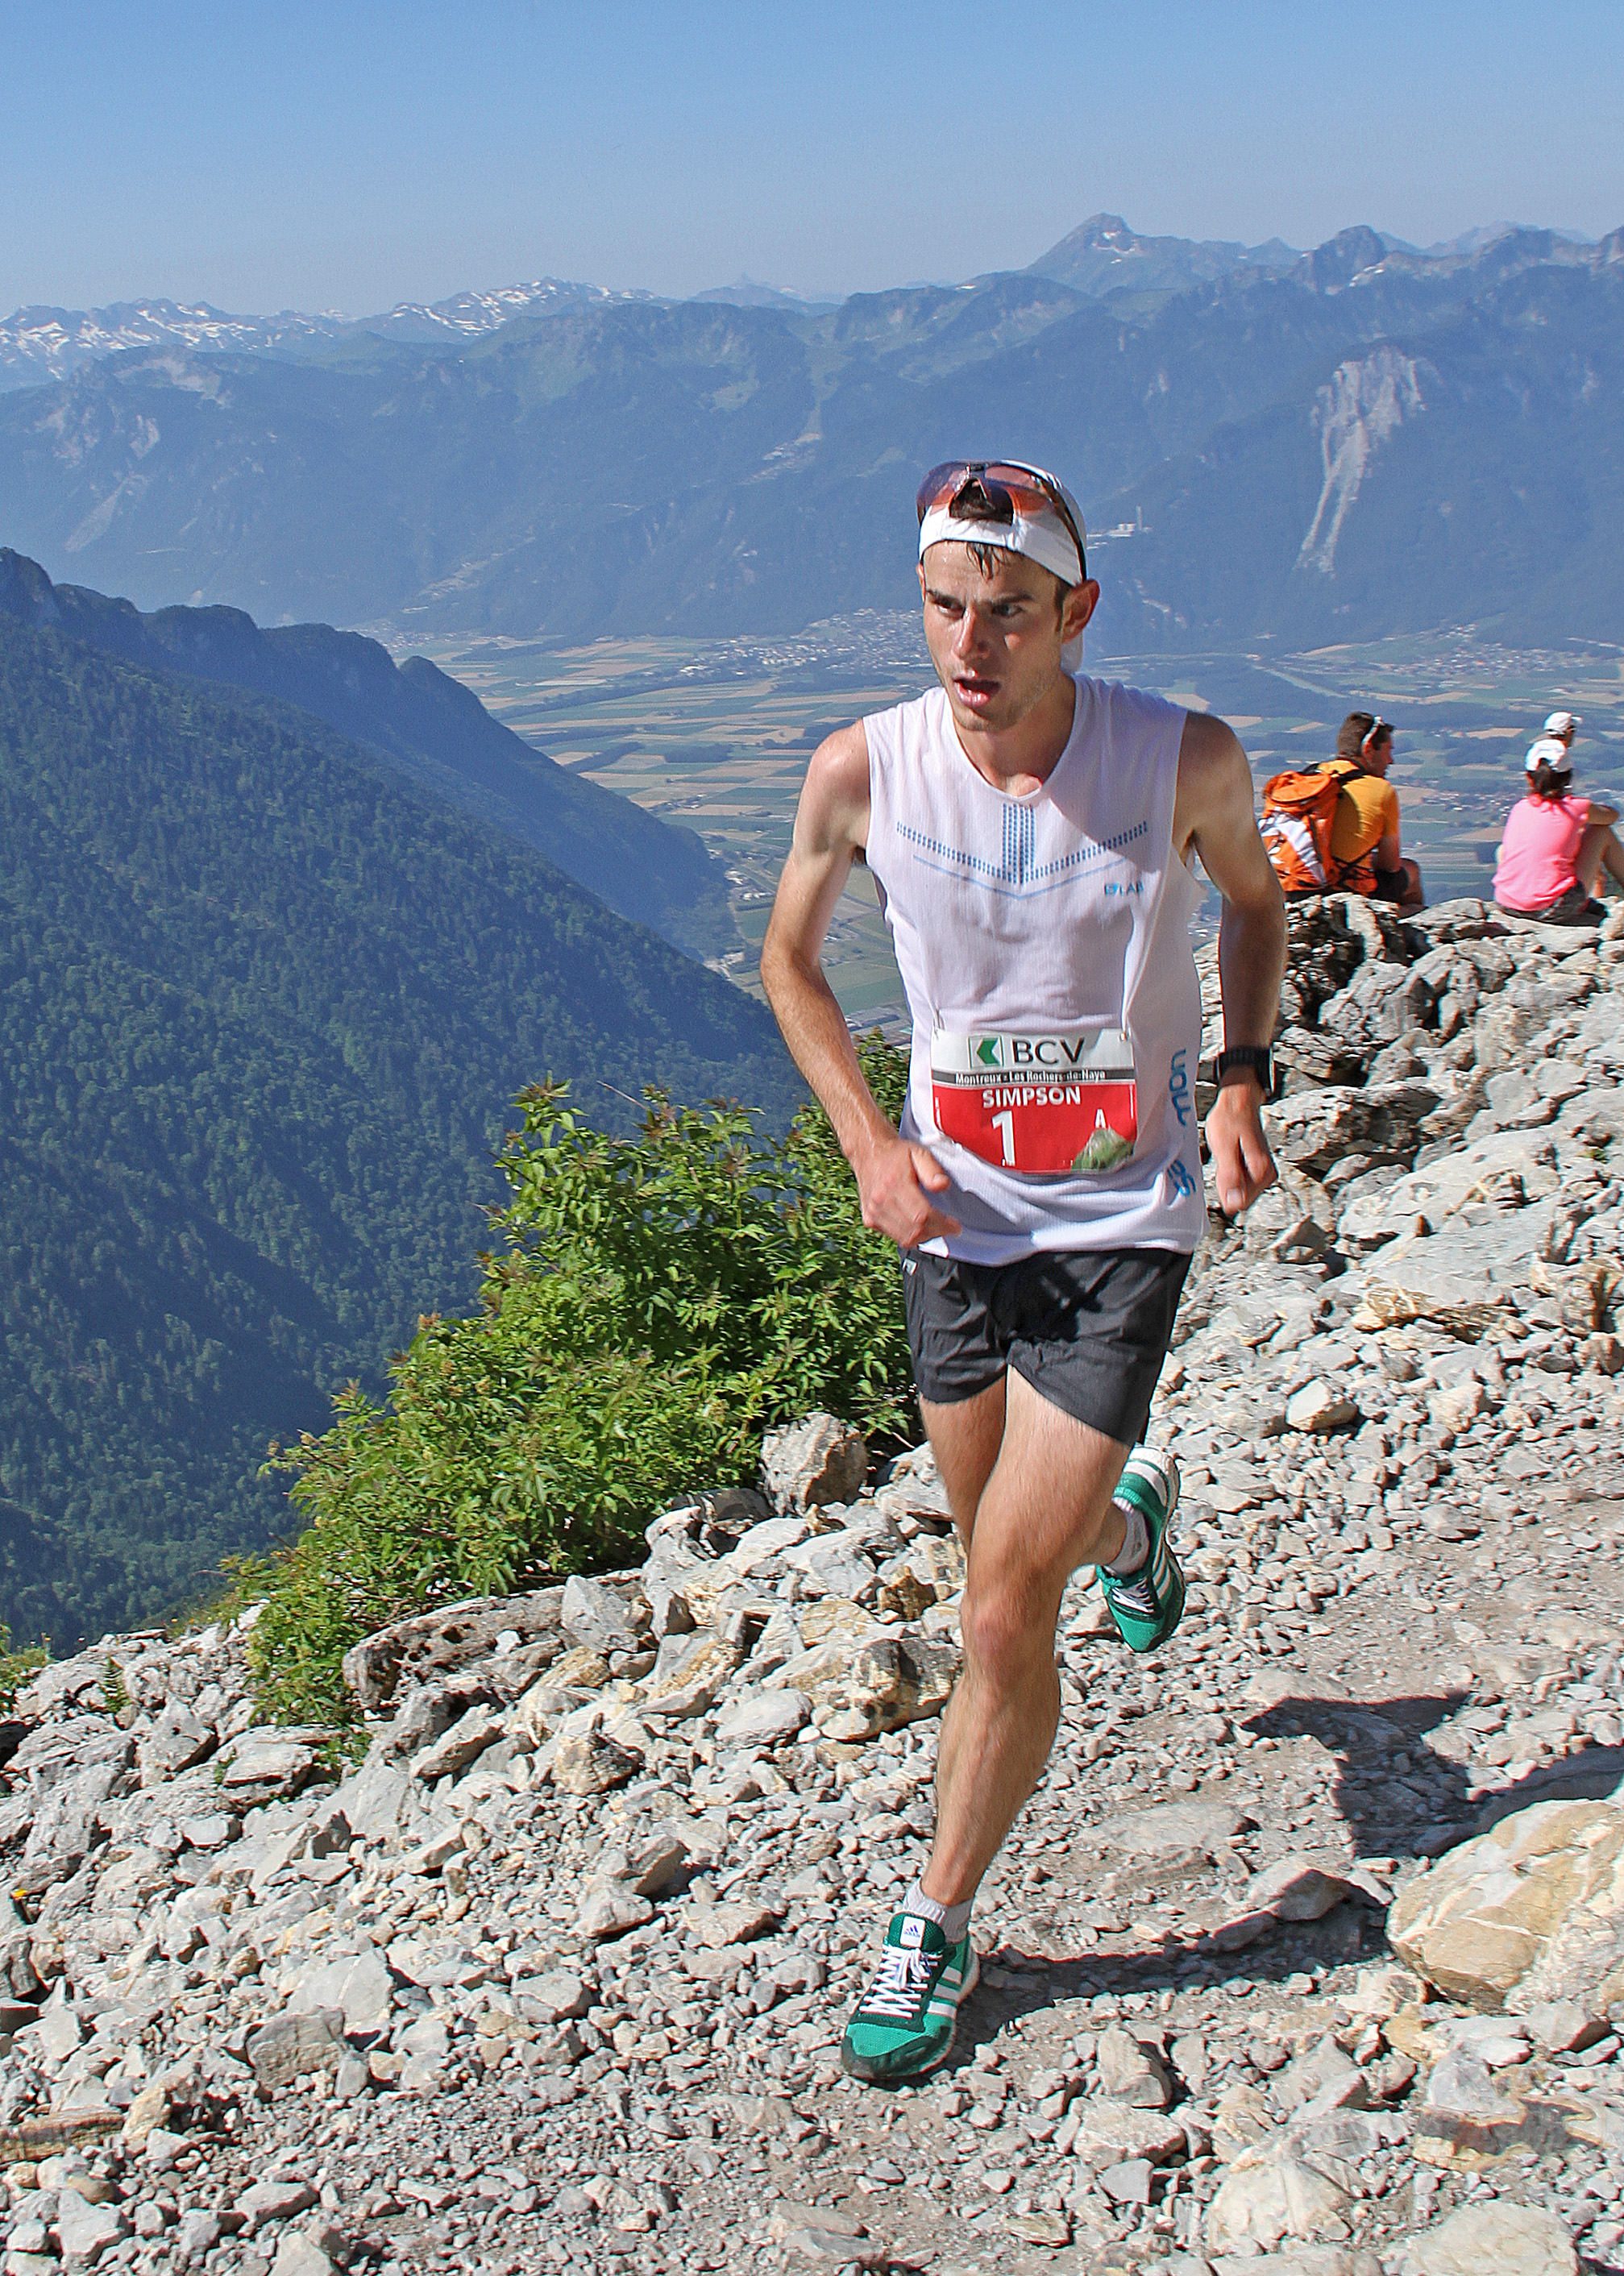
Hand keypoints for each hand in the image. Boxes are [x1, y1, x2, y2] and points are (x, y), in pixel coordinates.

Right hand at [854, 1131, 961, 1244]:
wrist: (867, 1152)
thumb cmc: (894, 1154)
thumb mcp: (919, 1153)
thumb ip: (933, 1169)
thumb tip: (943, 1185)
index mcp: (895, 1183)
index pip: (922, 1215)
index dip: (942, 1225)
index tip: (954, 1226)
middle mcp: (881, 1200)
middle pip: (915, 1230)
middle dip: (936, 1232)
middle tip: (947, 1227)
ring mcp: (873, 1212)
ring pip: (905, 1238)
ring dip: (924, 1237)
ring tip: (934, 1227)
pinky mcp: (869, 1219)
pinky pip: (894, 1237)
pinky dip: (909, 1236)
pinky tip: (916, 1225)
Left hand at [1205, 1075, 1276, 1217]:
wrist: (1239, 1101)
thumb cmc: (1230, 1119)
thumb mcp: (1224, 1149)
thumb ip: (1230, 1177)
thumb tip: (1234, 1203)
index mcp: (1262, 1173)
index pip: (1239, 1202)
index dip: (1225, 1188)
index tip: (1222, 1168)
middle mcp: (1268, 1175)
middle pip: (1241, 1198)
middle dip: (1227, 1183)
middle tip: (1225, 1159)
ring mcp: (1265, 1173)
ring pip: (1240, 1191)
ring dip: (1228, 1177)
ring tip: (1228, 1155)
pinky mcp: (1259, 1170)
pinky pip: (1241, 1182)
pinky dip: (1231, 1173)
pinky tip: (1230, 1157)